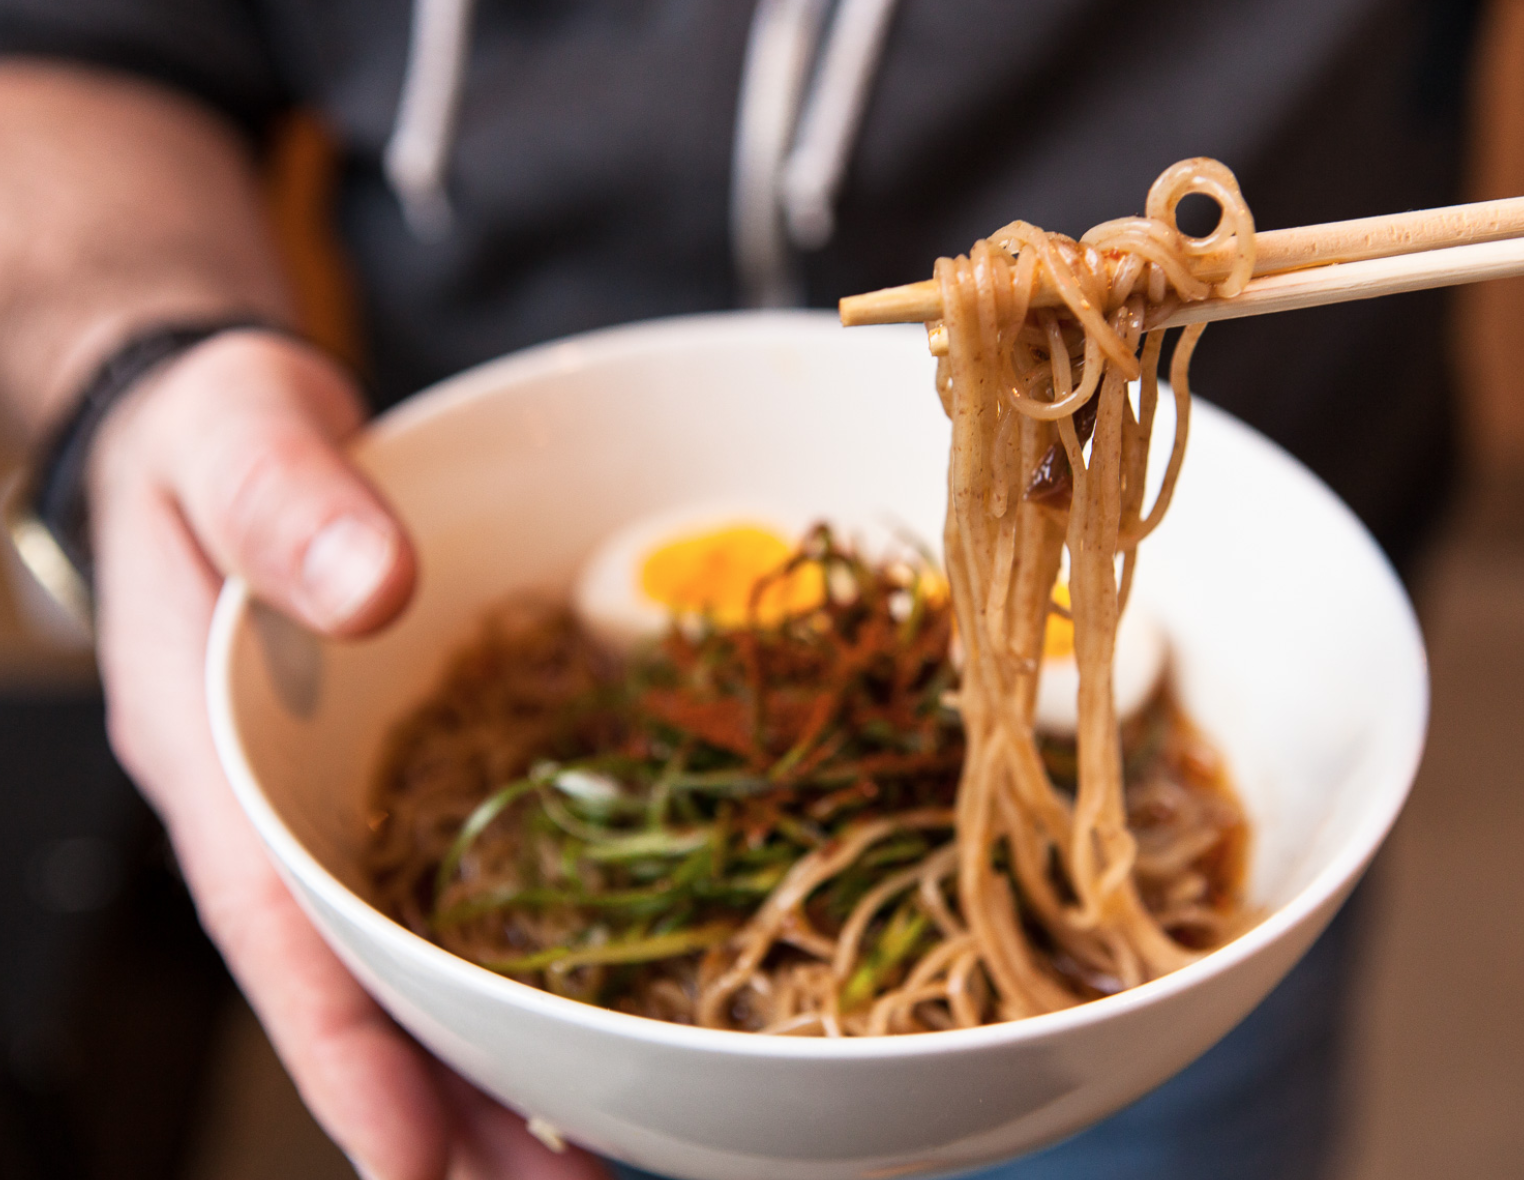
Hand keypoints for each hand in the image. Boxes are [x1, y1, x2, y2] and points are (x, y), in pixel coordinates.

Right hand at [88, 329, 610, 1179]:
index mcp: (210, 752)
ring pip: (412, 951)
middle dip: (442, 1100)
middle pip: (356, 979)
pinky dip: (515, 953)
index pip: (273, 924)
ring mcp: (337, 794)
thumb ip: (285, 503)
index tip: (411, 1164)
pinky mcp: (397, 767)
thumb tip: (372, 590)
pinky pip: (454, 878)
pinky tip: (591, 997)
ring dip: (490, 1055)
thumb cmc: (211, 437)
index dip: (340, 1048)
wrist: (224, 428)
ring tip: (591, 1153)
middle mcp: (277, 803)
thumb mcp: (233, 441)